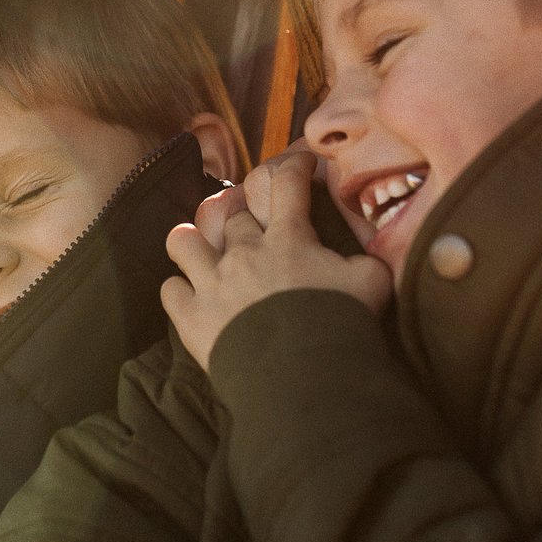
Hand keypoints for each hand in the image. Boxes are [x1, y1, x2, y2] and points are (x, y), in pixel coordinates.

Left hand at [162, 151, 390, 369]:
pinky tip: (192, 299)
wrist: (306, 378)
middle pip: (230, 214)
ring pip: (182, 240)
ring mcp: (212, 283)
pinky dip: (179, 292)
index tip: (299, 162)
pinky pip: (169, 289)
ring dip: (192, 243)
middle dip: (240, 214)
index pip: (287, 184)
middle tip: (250, 226)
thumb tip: (368, 252)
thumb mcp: (371, 284)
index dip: (293, 166)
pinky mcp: (191, 317)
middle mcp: (244, 252)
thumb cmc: (342, 327)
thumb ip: (366, 260)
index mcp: (288, 239)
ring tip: (202, 253)